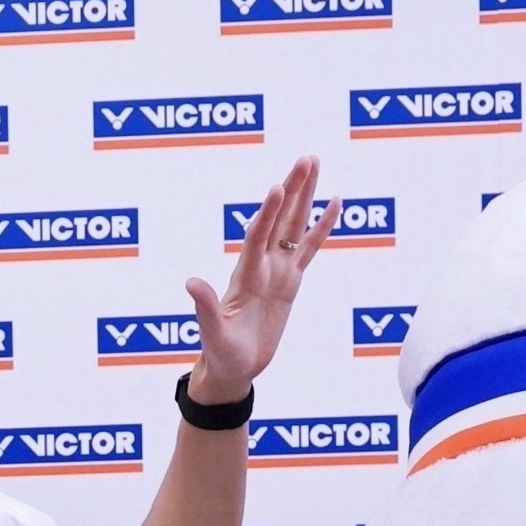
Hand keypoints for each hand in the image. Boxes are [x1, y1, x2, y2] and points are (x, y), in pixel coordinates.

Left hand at [183, 155, 336, 405]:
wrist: (232, 366)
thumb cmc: (220, 353)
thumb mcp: (212, 334)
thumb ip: (205, 307)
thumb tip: (191, 282)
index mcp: (246, 276)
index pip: (258, 236)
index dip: (269, 213)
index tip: (278, 187)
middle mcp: (262, 266)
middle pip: (280, 219)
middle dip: (293, 189)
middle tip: (306, 159)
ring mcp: (277, 270)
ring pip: (295, 226)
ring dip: (305, 196)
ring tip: (314, 164)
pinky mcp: (290, 281)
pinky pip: (309, 249)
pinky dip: (321, 227)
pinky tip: (334, 203)